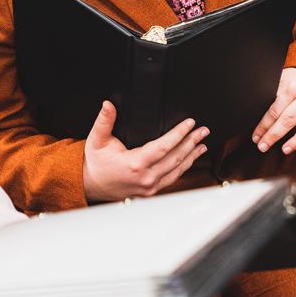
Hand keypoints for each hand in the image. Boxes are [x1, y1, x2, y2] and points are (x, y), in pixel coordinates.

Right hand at [82, 101, 208, 201]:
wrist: (92, 185)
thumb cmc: (96, 163)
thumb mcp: (96, 140)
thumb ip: (104, 121)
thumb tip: (108, 104)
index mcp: (135, 164)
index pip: (164, 147)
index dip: (179, 134)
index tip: (190, 123)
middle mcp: (146, 177)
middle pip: (176, 158)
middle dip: (191, 142)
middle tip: (204, 130)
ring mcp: (150, 187)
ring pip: (177, 170)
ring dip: (192, 156)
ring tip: (203, 143)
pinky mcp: (151, 191)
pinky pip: (172, 178)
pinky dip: (184, 168)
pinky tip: (190, 159)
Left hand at [251, 67, 295, 154]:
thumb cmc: (290, 81)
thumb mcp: (278, 82)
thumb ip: (269, 96)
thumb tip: (251, 112)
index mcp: (292, 87)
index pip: (274, 111)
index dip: (263, 126)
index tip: (255, 138)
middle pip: (290, 120)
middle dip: (274, 135)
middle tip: (263, 147)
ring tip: (285, 150)